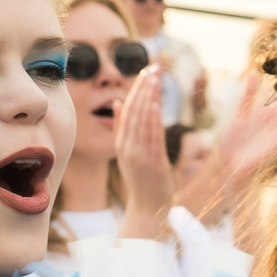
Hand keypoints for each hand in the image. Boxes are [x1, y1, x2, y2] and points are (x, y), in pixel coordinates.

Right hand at [113, 76, 175, 238]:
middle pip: (134, 111)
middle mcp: (127, 147)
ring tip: (155, 79)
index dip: (137, 89)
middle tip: (153, 68)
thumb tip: (118, 102)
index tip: (146, 71)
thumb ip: (123, 127)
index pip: (128, 109)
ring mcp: (139, 155)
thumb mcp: (129, 151)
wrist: (147, 208)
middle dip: (143, 88)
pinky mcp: (152, 163)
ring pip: (143, 122)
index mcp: (122, 142)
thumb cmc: (142, 178)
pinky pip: (152, 139)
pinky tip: (157, 106)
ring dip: (149, 99)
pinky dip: (153, 122)